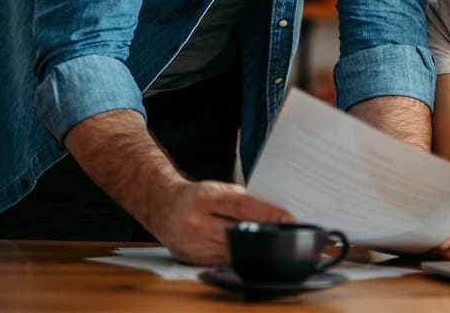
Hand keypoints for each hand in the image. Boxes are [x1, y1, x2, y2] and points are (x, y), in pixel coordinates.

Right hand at [152, 179, 293, 265]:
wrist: (161, 208)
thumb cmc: (194, 196)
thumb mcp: (217, 188)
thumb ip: (242, 199)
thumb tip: (271, 211)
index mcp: (204, 199)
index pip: (242, 207)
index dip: (267, 214)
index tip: (288, 218)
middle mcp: (197, 223)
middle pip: (239, 233)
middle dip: (264, 235)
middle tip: (285, 235)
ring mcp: (194, 245)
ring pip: (233, 250)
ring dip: (254, 248)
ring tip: (272, 242)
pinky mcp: (193, 260)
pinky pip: (223, 261)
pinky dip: (238, 255)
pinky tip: (249, 250)